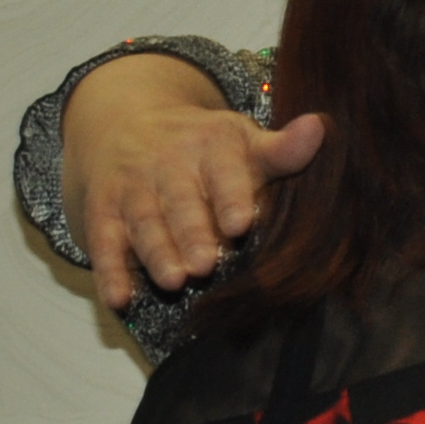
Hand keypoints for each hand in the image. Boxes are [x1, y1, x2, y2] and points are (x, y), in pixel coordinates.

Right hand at [69, 60, 323, 309]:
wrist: (128, 125)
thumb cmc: (204, 148)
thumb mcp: (242, 140)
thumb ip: (282, 150)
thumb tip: (320, 129)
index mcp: (210, 145)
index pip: (223, 171)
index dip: (231, 196)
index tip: (242, 223)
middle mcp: (167, 165)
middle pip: (181, 201)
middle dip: (192, 232)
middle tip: (205, 263)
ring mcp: (133, 189)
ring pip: (145, 222)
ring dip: (156, 252)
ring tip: (173, 280)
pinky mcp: (104, 213)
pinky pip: (104, 242)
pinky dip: (110, 271)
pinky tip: (119, 298)